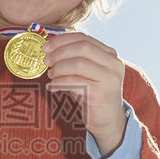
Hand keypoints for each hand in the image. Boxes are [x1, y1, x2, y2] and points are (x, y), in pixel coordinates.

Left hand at [43, 32, 126, 155]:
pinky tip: (52, 87)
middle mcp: (113, 64)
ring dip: (59, 68)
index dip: (62, 40)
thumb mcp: (88, 72)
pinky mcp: (99, 94)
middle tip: (46, 61)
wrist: (108, 120)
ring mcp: (108, 79)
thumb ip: (75, 58)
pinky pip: (73, 82)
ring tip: (51, 75)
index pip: (84, 38)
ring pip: (78, 64)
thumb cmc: (93, 93)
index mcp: (110, 54)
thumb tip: (49, 48)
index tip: (46, 47)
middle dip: (59, 52)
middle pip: (82, 47)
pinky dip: (59, 83)